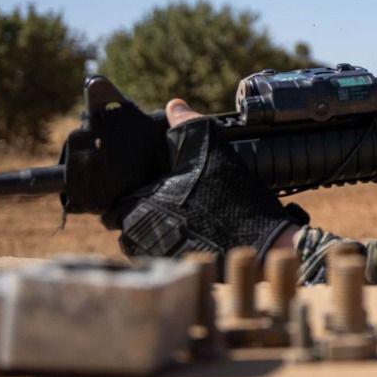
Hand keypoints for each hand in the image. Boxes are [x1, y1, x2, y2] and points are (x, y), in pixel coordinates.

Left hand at [103, 97, 307, 257]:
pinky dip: (175, 241)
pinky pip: (165, 252)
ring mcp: (157, 259)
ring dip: (158, 226)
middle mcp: (138, 239)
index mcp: (134, 209)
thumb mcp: (210, 151)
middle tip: (171, 194)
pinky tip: (198, 230)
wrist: (263, 245)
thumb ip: (187, 126)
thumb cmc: (231, 199)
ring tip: (185, 212)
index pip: (113, 202)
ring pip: (146, 238)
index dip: (131, 189)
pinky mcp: (177, 270)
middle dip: (143, 208)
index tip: (150, 182)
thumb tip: (174, 106)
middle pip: (128, 221)